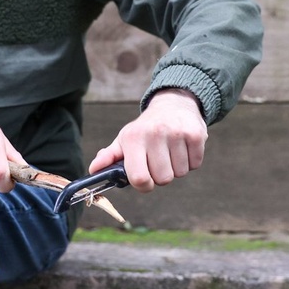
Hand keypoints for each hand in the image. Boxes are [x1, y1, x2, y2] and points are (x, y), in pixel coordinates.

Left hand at [89, 88, 207, 192]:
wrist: (173, 103)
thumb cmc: (146, 128)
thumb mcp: (125, 139)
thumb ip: (109, 156)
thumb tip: (93, 170)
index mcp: (134, 138)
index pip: (139, 178)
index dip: (143, 185)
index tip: (145, 179)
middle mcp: (155, 134)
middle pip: (163, 179)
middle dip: (161, 175)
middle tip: (158, 160)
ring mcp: (177, 133)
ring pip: (180, 173)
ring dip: (176, 168)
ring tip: (171, 151)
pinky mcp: (195, 134)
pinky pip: (195, 164)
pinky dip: (190, 161)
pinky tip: (182, 147)